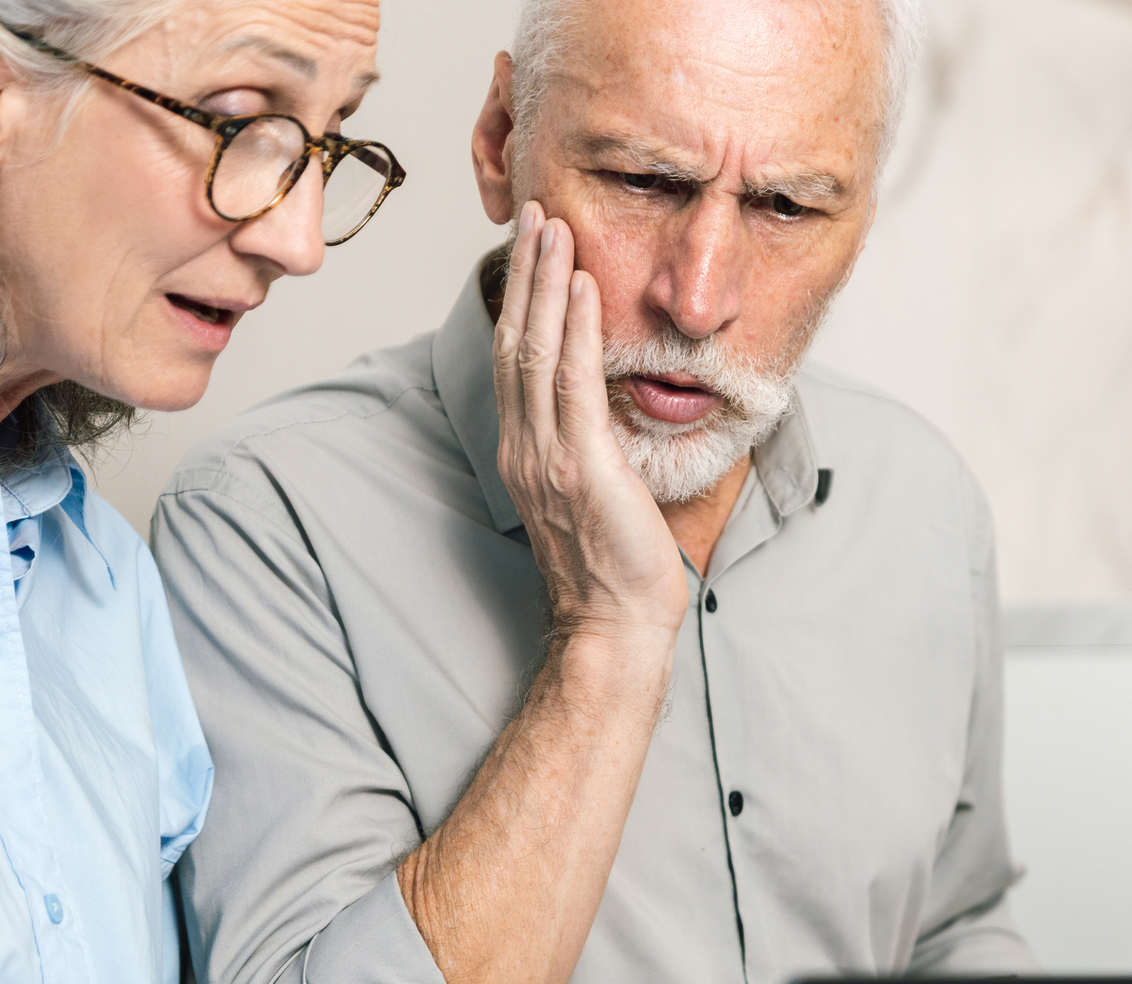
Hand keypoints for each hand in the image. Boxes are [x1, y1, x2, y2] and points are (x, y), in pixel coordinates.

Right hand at [492, 200, 688, 645]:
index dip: (522, 298)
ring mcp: (547, 456)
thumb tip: (612, 404)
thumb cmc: (616, 568)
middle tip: (534, 212)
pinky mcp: (580, 466)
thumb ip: (592, 443)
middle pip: (516, 341)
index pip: (516, 359)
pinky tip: (582, 285)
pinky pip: (573, 383)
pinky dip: (577, 328)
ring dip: (545, 283)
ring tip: (554, 227)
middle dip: (524, 272)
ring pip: (536, 350)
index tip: (533, 247)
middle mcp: (525, 447)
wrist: (614, 624)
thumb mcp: (596, 492)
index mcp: (526, 451)